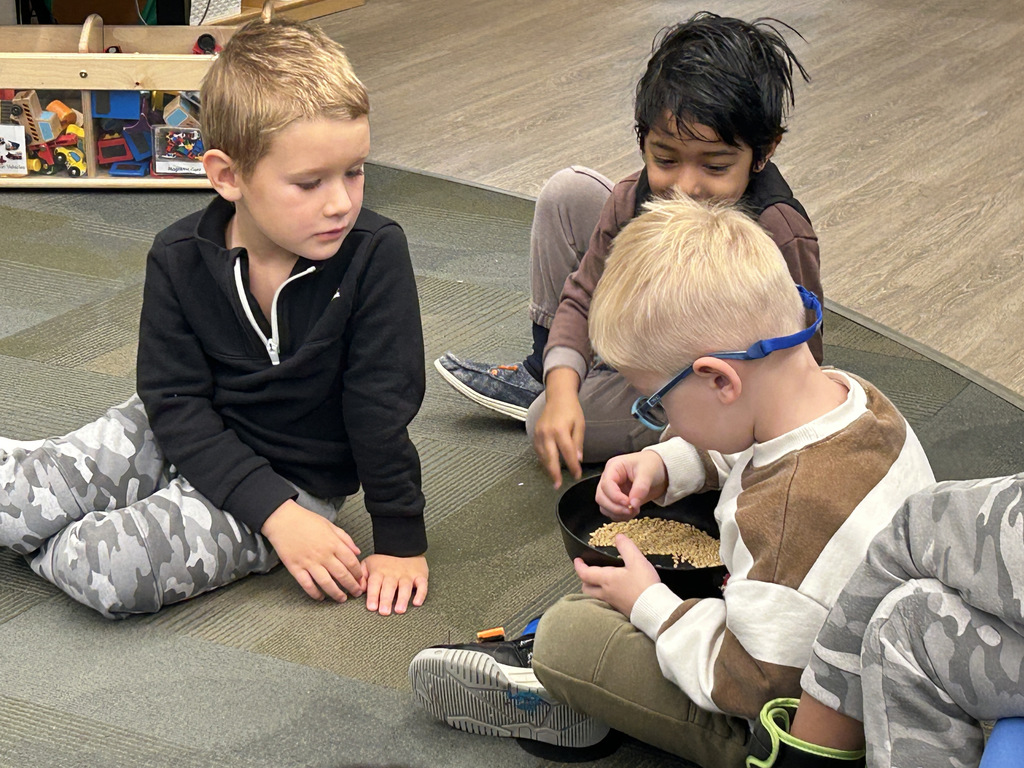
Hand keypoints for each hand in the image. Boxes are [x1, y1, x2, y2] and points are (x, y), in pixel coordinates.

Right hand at [261, 499, 365, 602]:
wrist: (283, 520)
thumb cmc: (307, 520)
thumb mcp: (330, 525)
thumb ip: (345, 538)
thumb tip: (357, 551)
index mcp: (333, 543)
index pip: (351, 562)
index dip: (358, 573)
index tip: (361, 579)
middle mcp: (323, 554)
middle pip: (341, 575)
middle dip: (352, 586)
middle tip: (357, 593)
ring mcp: (309, 562)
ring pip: (326, 583)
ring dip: (336, 593)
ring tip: (342, 599)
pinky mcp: (295, 568)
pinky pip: (307, 584)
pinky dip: (315, 593)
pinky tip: (321, 597)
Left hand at [363, 554, 428, 615]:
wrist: (404, 546)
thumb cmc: (384, 560)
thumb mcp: (368, 564)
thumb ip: (361, 576)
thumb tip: (358, 589)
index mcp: (379, 572)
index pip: (375, 584)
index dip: (373, 595)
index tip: (372, 607)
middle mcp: (393, 574)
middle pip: (389, 587)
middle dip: (386, 599)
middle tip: (384, 612)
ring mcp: (408, 575)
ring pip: (405, 587)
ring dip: (402, 598)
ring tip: (399, 610)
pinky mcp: (420, 576)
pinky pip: (422, 585)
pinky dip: (421, 594)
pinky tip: (417, 603)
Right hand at [532, 368, 584, 487]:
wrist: (558, 397)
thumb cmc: (571, 410)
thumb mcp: (580, 425)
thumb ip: (577, 443)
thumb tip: (577, 460)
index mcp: (560, 430)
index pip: (567, 453)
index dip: (572, 466)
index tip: (576, 475)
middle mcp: (547, 433)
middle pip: (550, 458)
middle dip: (554, 473)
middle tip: (558, 485)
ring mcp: (538, 433)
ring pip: (542, 456)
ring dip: (548, 468)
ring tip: (554, 479)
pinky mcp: (535, 434)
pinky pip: (538, 451)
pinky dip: (543, 459)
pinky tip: (548, 466)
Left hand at [574, 534, 659, 616]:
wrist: (656, 609)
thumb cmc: (644, 585)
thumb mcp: (637, 561)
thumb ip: (626, 547)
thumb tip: (618, 537)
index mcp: (606, 579)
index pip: (584, 573)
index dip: (579, 566)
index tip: (577, 560)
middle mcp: (606, 592)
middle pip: (586, 588)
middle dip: (585, 579)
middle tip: (588, 571)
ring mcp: (613, 603)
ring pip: (595, 597)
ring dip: (594, 589)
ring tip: (600, 581)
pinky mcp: (621, 610)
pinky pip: (607, 602)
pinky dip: (606, 596)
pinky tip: (615, 591)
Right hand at [595, 451, 668, 519]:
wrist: (659, 470)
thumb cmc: (652, 465)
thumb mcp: (648, 473)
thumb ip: (640, 488)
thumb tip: (633, 505)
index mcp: (613, 467)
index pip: (606, 485)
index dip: (615, 497)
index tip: (628, 504)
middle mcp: (608, 479)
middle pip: (601, 497)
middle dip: (615, 507)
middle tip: (631, 510)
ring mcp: (611, 490)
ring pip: (604, 507)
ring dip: (617, 513)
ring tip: (634, 510)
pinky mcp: (616, 500)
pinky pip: (611, 512)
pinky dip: (620, 516)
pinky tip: (633, 512)